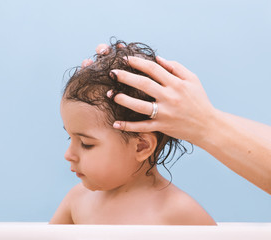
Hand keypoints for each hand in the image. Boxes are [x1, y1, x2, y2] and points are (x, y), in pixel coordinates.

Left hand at [82, 44, 217, 143]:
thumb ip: (176, 67)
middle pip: (143, 84)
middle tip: (112, 72)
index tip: (126, 59)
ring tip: (111, 95)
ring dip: (123, 100)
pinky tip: (115, 124)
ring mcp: (164, 113)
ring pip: (140, 106)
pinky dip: (128, 126)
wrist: (208, 126)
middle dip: (125, 77)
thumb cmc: (199, 100)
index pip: (153, 69)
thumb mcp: (192, 80)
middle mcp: (169, 97)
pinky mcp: (162, 127)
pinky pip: (142, 127)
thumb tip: (158, 59)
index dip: (138, 62)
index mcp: (176, 84)